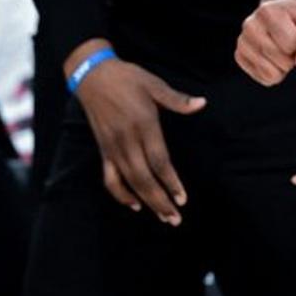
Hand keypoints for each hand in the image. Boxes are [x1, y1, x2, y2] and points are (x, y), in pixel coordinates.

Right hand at [76, 58, 205, 223]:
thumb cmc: (129, 78)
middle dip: (160, 201)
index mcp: (143, 124)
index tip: (182, 198)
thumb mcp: (155, 84)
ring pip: (129, 182)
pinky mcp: (103, 151)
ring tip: (162, 217)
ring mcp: (112, 148)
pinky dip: (120, 194)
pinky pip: (109, 179)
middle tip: (175, 218)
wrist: (93, 77)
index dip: (171, 182)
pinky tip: (133, 204)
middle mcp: (126, 141)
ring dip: (145, 202)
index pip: (159, 161)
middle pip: (144, 178)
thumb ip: (178, 99)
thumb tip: (201, 104)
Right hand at [236, 0, 295, 85]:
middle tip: (292, 41)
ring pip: (273, 74)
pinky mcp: (239, 57)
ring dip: (286, 66)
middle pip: (282, 60)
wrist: (284, 15)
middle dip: (294, 56)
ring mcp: (242, 42)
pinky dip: (276, 73)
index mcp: (267, 11)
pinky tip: (274, 56)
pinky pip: (265, 79)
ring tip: (283, 48)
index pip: (292, 43)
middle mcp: (249, 25)